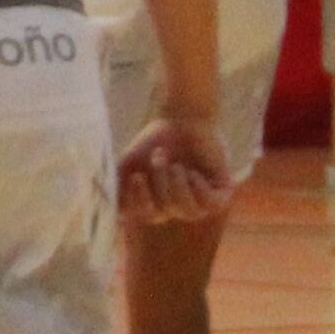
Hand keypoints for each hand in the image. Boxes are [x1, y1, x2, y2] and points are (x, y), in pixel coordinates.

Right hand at [118, 114, 232, 225]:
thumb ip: (117, 187)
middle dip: (160, 182)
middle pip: (165, 211)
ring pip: (188, 211)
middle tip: (161, 155)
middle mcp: (179, 205)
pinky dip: (198, 188)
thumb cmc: (156, 140)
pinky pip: (210, 204)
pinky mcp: (221, 192)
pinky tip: (193, 172)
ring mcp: (201, 200)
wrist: (183, 117)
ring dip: (177, 185)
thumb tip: (113, 212)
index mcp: (158, 202)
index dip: (140, 201)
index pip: (147, 215)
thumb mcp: (130, 163)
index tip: (137, 177)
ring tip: (177, 165)